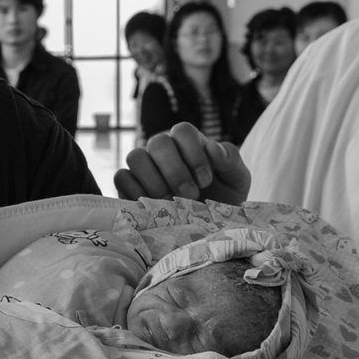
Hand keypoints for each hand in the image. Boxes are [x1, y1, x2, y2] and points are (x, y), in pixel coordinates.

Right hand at [114, 124, 249, 203]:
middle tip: (190, 195)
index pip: (183, 131)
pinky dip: (135, 191)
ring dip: (153, 180)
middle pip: (158, 142)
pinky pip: (122, 177)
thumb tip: (211, 146)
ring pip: (135, 157)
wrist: (208, 228)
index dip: (193, 154)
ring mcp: (144, 167)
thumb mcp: (237, 180)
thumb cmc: (224, 199)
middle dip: (174, 171)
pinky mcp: (128, 185)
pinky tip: (153, 207)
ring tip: (169, 202)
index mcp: (189, 143)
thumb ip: (230, 160)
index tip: (205, 181)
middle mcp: (163, 151)